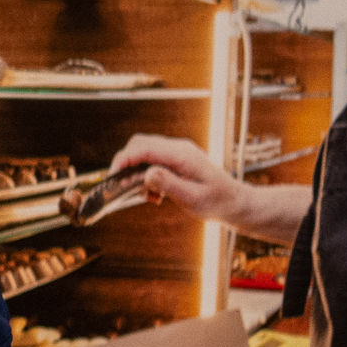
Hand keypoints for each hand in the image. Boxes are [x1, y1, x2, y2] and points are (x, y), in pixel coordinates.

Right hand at [107, 131, 244, 223]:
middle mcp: (178, 148)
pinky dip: (145, 176)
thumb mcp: (193, 198)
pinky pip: (151, 161)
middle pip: (139, 144)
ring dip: (136, 172)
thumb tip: (146, 174)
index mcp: (182, 155)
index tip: (112, 176)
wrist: (235, 202)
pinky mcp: (175, 160)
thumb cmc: (217, 201)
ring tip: (148, 195)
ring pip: (143, 152)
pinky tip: (156, 194)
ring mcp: (177, 152)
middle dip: (125, 163)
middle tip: (121, 186)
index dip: (124, 160)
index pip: (144, 148)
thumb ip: (169, 184)